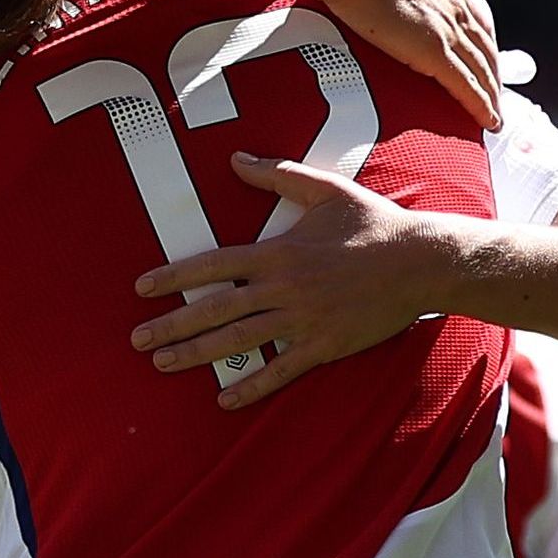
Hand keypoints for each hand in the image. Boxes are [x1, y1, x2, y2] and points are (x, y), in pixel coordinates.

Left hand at [132, 156, 452, 408]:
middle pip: (215, 309)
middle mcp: (283, 288)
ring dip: (196, 355)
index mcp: (278, 252)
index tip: (142, 288)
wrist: (420, 262)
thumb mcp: (325, 189)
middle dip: (172, 325)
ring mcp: (301, 321)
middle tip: (137, 340)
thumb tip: (235, 158)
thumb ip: (277, 174)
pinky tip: (224, 398)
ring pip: (238, 342)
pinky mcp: (323, 346)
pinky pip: (280, 371)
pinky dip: (251, 387)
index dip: (174, 277)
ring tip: (162, 364)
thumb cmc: (374, 223)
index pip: (213, 265)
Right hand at [303, 0, 506, 127]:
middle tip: (498, 98)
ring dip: (493, 97)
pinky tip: (489, 122)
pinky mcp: (433, 50)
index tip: (489, 61)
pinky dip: (482, 105)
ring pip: (481, 70)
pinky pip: (465, 84)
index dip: (487, 44)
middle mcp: (457, 3)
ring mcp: (447, 27)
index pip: (480, 19)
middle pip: (487, 48)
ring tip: (495, 118)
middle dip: (494, 76)